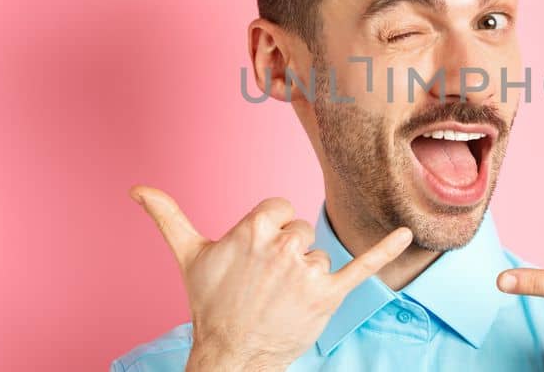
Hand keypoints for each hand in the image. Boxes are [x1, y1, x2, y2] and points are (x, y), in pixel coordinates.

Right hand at [131, 186, 412, 371]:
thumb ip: (167, 217)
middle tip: (265, 283)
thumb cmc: (210, 304)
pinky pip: (361, 266)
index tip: (256, 253)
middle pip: (299, 230)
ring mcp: (306, 271)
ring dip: (304, 275)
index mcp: (252, 230)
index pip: (278, 208)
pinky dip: (386, 249)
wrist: (231, 354)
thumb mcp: (188, 256)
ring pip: (317, 255)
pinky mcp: (328, 295)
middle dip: (286, 253)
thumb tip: (136, 188)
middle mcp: (281, 246)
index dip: (269, 229)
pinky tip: (407, 234)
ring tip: (281, 299)